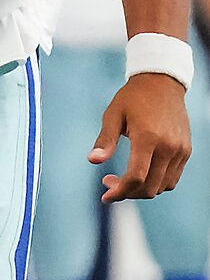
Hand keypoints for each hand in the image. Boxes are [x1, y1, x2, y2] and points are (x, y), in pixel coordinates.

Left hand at [93, 72, 191, 201]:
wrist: (162, 83)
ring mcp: (180, 150)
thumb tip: (93, 160)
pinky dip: (155, 183)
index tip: (105, 196)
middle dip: (127, 193)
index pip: (136, 177)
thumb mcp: (112, 115)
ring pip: (162, 187)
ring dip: (141, 190)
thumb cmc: (132, 98)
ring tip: (122, 179)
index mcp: (148, 138)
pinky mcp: (186, 150)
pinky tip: (140, 174)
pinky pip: (172, 178)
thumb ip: (105, 140)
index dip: (119, 192)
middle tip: (108, 183)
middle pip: (149, 187)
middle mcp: (168, 147)